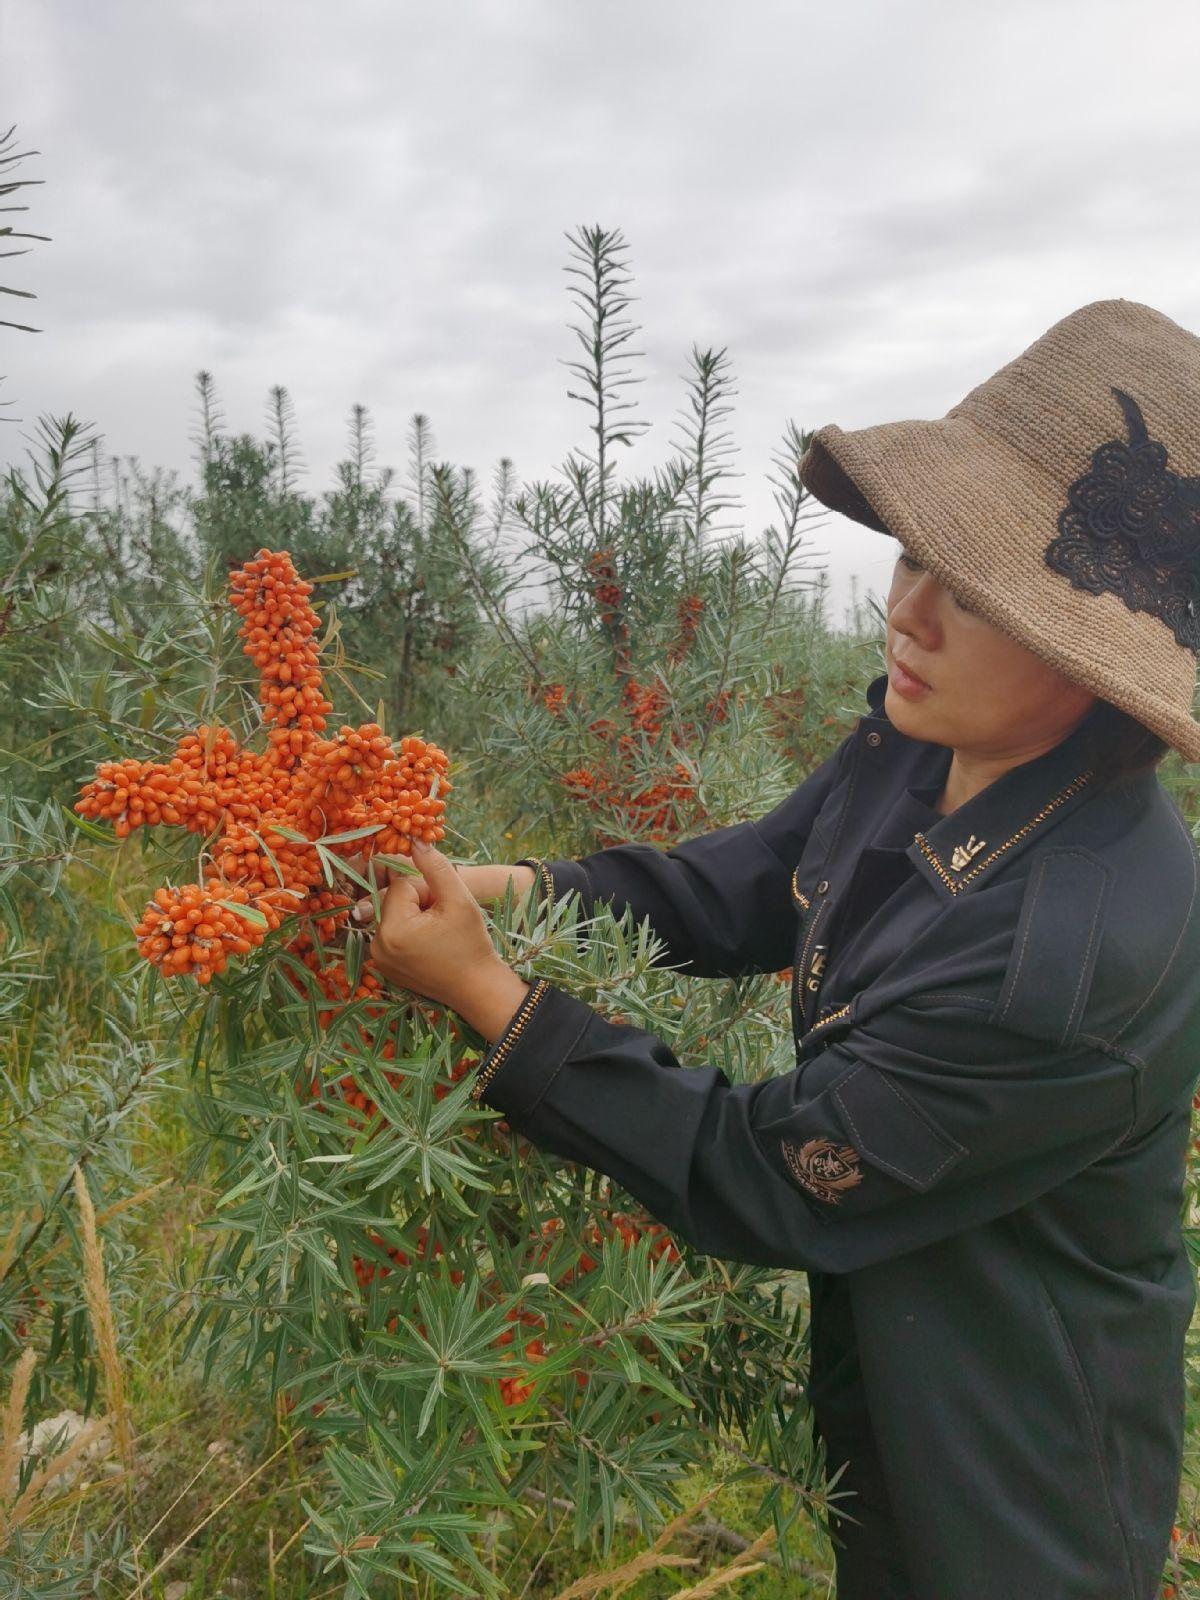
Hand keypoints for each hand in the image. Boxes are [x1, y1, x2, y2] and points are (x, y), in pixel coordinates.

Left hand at [353, 840, 509, 1014]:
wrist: (477, 987)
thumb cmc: (471, 943)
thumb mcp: (458, 898)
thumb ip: (435, 866)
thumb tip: (414, 839)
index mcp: (392, 930)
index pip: (402, 886)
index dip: (428, 890)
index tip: (445, 908)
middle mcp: (377, 946)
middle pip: (395, 900)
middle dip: (420, 903)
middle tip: (443, 922)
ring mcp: (379, 959)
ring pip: (395, 915)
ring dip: (416, 916)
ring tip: (438, 934)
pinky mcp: (384, 967)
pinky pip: (393, 934)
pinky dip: (411, 932)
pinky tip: (431, 944)